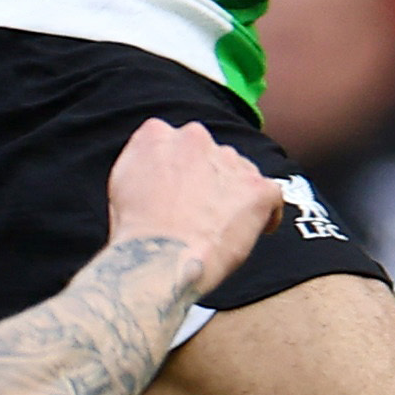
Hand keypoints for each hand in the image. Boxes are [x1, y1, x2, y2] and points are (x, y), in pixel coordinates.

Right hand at [101, 119, 282, 293]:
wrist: (159, 259)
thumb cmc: (136, 232)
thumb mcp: (123, 183)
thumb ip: (145, 163)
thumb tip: (158, 168)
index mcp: (158, 134)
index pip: (176, 142)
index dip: (180, 169)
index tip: (180, 190)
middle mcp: (195, 138)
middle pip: (211, 154)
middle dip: (209, 178)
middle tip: (200, 211)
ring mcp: (230, 161)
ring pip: (240, 172)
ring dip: (235, 193)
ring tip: (223, 227)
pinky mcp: (258, 188)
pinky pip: (272, 195)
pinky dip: (266, 213)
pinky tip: (257, 229)